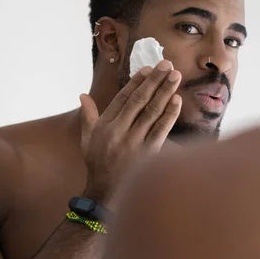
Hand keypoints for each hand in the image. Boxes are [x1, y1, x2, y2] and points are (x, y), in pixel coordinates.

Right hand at [79, 60, 181, 203]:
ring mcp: (133, 142)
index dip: (137, 81)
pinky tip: (177, 100)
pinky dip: (169, 113)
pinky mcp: (147, 153)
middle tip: (167, 64)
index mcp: (105, 125)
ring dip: (165, 91)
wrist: (105, 194)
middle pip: (139, 100)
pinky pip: (161, 129)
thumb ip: (88, 116)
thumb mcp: (87, 140)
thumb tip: (82, 95)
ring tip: (175, 76)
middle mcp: (118, 131)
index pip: (123, 97)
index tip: (149, 68)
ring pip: (152, 111)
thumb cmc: (98, 164)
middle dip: (154, 80)